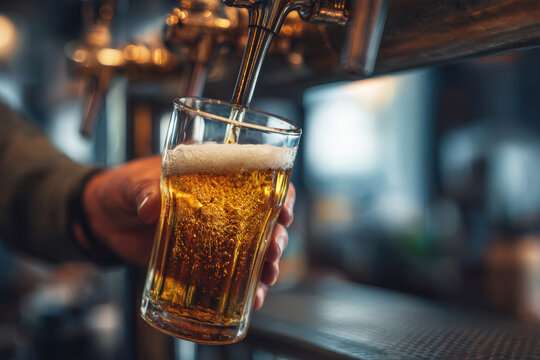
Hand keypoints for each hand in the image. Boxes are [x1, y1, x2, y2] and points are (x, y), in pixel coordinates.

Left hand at [79, 156, 295, 308]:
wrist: (102, 217)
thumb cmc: (124, 188)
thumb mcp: (134, 183)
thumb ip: (144, 191)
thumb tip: (151, 207)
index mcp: (214, 175)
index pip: (258, 180)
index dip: (279, 194)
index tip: (284, 210)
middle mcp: (222, 205)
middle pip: (264, 218)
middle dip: (276, 235)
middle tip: (274, 249)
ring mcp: (214, 234)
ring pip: (253, 248)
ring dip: (266, 264)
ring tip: (267, 276)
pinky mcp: (202, 259)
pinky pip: (230, 273)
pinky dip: (244, 288)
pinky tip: (253, 299)